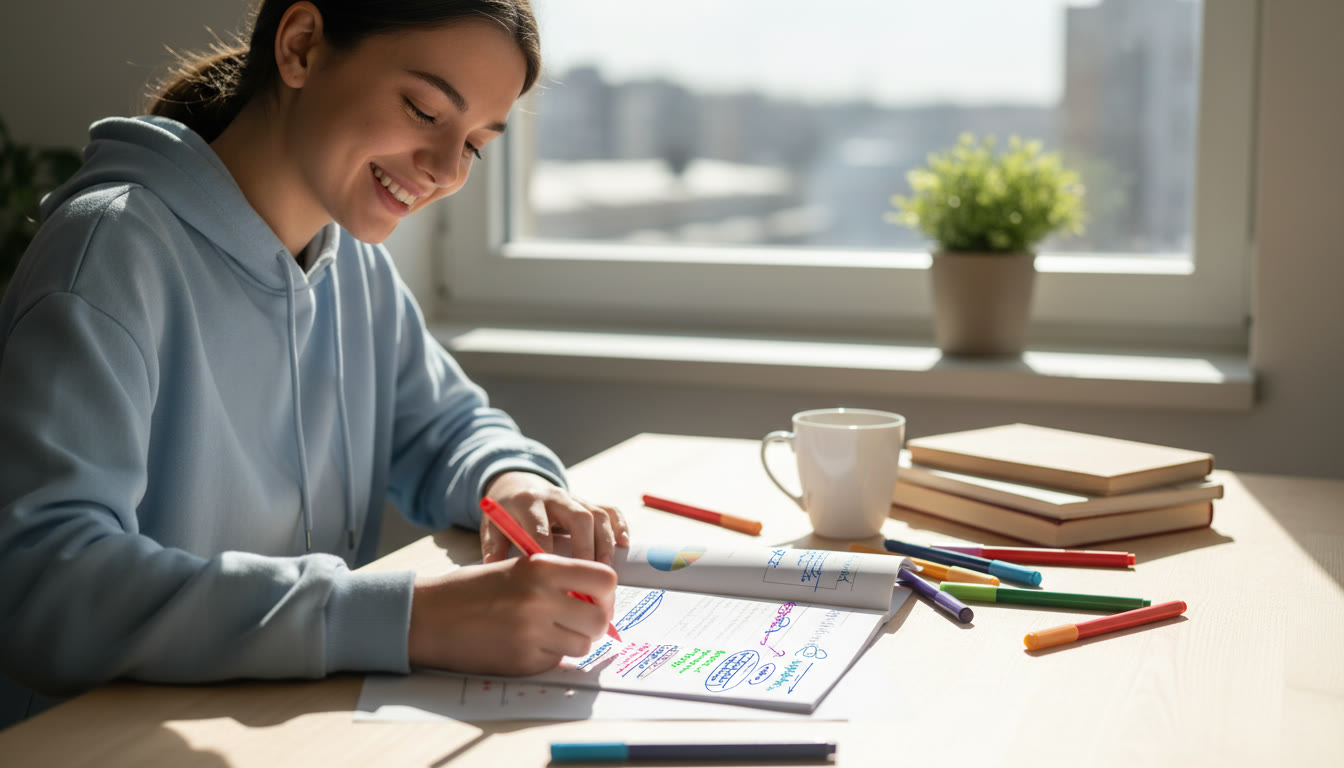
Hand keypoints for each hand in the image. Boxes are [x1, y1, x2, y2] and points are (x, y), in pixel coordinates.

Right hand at [408, 553, 617, 674]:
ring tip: (548, 631)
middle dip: (595, 623)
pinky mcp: (522, 662)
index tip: (597, 598)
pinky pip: (555, 661)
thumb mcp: (517, 568)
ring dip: (572, 641)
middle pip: (600, 619)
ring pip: (582, 645)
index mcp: (541, 567)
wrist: (427, 616)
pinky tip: (524, 643)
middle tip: (580, 621)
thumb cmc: (471, 589)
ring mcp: (532, 633)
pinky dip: (548, 655)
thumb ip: (557, 579)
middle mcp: (541, 599)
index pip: (605, 580)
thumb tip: (597, 598)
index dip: (606, 593)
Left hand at [481, 471, 630, 564]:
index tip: (554, 580)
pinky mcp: (588, 501)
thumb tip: (495, 570)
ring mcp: (574, 497)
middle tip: (588, 578)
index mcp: (528, 501)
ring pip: (598, 514)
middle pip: (579, 517)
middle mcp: (555, 496)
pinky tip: (624, 545)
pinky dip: (620, 525)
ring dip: (605, 544)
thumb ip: (494, 546)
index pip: (542, 527)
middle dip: (586, 549)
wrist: (515, 484)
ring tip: (605, 572)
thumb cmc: (505, 513)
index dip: (549, 554)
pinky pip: (610, 509)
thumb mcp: (492, 525)